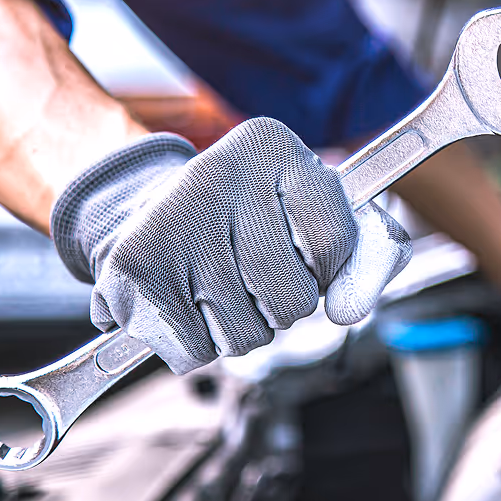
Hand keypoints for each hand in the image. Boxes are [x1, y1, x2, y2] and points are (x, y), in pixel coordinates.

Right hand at [51, 118, 412, 373]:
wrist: (152, 214)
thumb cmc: (260, 223)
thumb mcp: (323, 221)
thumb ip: (368, 259)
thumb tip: (348, 312)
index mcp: (274, 148)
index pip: (334, 243)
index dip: (328, 268)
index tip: (307, 251)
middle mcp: (220, 172)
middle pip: (293, 298)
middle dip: (283, 307)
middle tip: (253, 272)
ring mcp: (171, 220)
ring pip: (246, 335)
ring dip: (240, 330)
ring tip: (217, 286)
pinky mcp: (132, 267)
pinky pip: (197, 352)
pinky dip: (198, 346)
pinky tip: (184, 302)